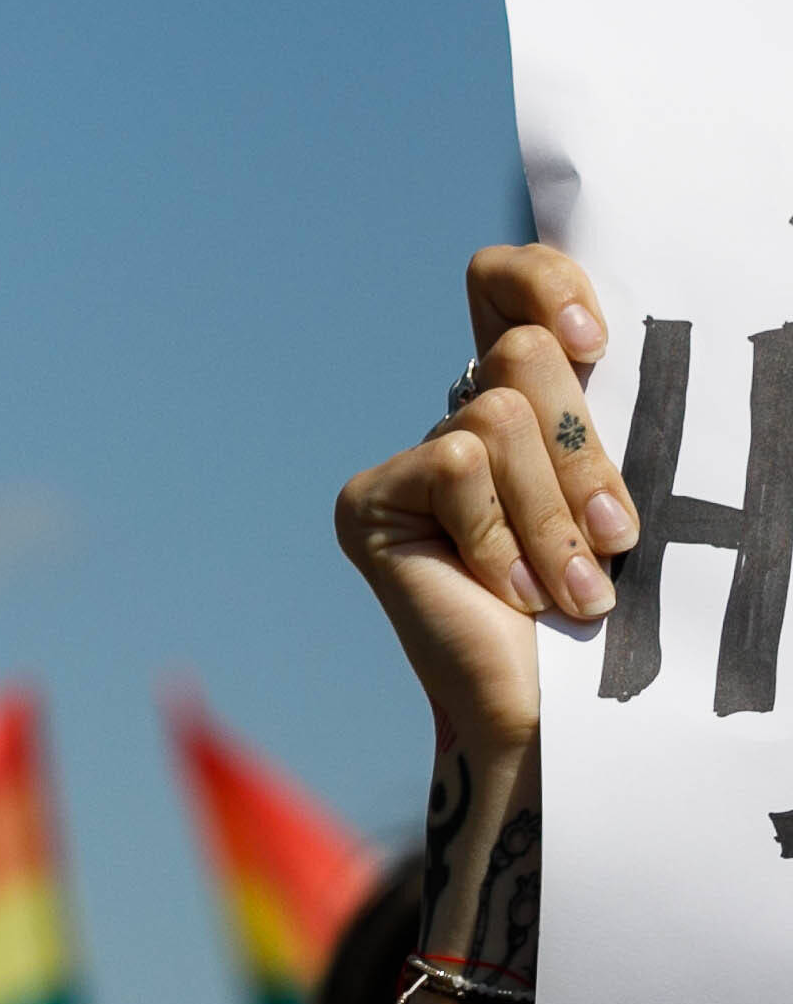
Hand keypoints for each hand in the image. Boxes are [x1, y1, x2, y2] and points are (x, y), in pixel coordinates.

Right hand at [331, 244, 636, 747]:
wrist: (567, 721)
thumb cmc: (624, 618)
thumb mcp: (631, 492)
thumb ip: (611, 416)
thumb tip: (606, 341)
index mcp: (535, 402)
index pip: (506, 284)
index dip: (546, 282)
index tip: (599, 342)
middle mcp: (464, 419)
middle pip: (520, 354)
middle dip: (585, 455)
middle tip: (615, 541)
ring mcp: (412, 462)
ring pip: (495, 414)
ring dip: (554, 513)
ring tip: (577, 591)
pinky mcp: (372, 502)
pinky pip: (452, 463)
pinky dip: (497, 533)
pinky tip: (509, 592)